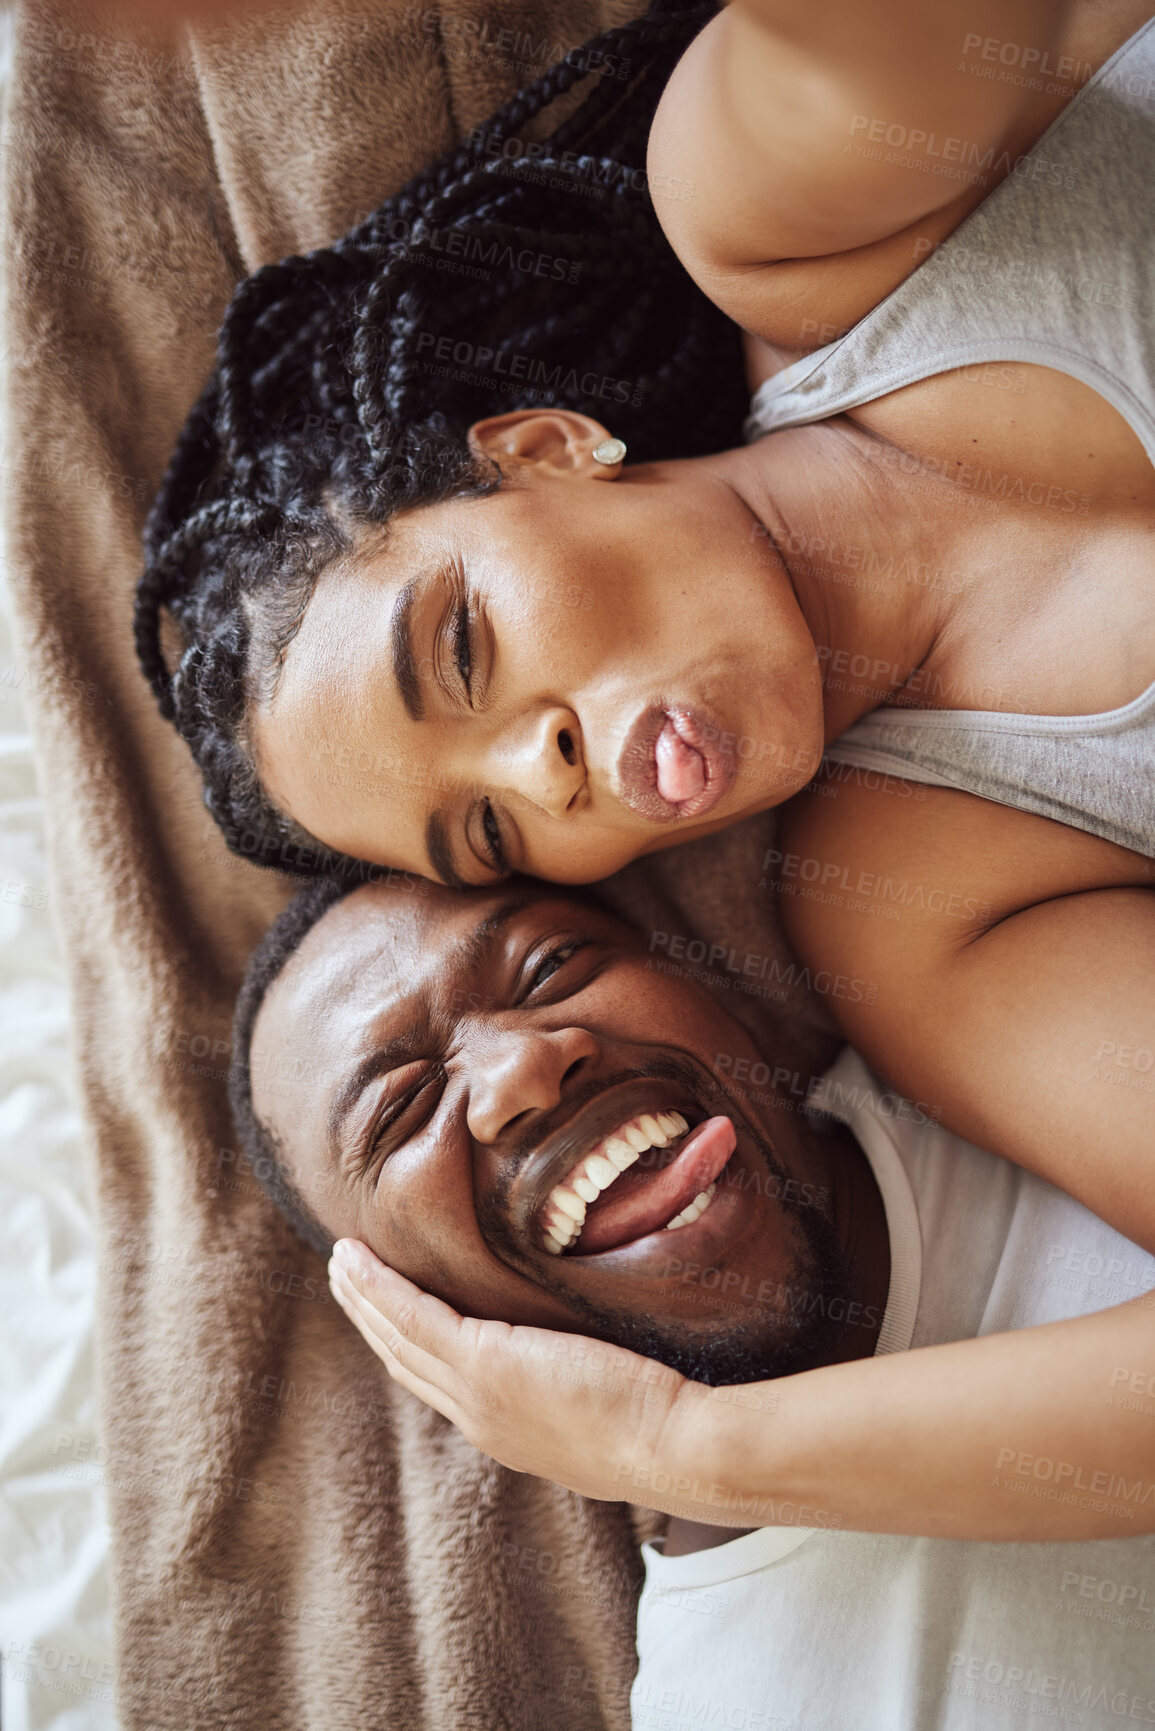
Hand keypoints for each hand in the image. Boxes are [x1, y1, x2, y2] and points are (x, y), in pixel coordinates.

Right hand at [327, 1239, 695, 1504]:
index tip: (387, 1313)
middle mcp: (480, 1419)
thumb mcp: (604, 1406)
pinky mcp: (486, 1364)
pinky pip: (417, 1318)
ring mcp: (477, 1395)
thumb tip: (583, 1350)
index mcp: (505, 1430)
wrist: (673, 1447)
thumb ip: (575, 1381)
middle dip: (371, 1319)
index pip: (440, 1383)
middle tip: (344, 1279)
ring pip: (400, 1338)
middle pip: (406, 1361)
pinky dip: (382, 1289)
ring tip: (341, 1261)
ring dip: (364, 1297)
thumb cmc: (661, 1424)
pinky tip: (360, 1261)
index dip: (406, 1345)